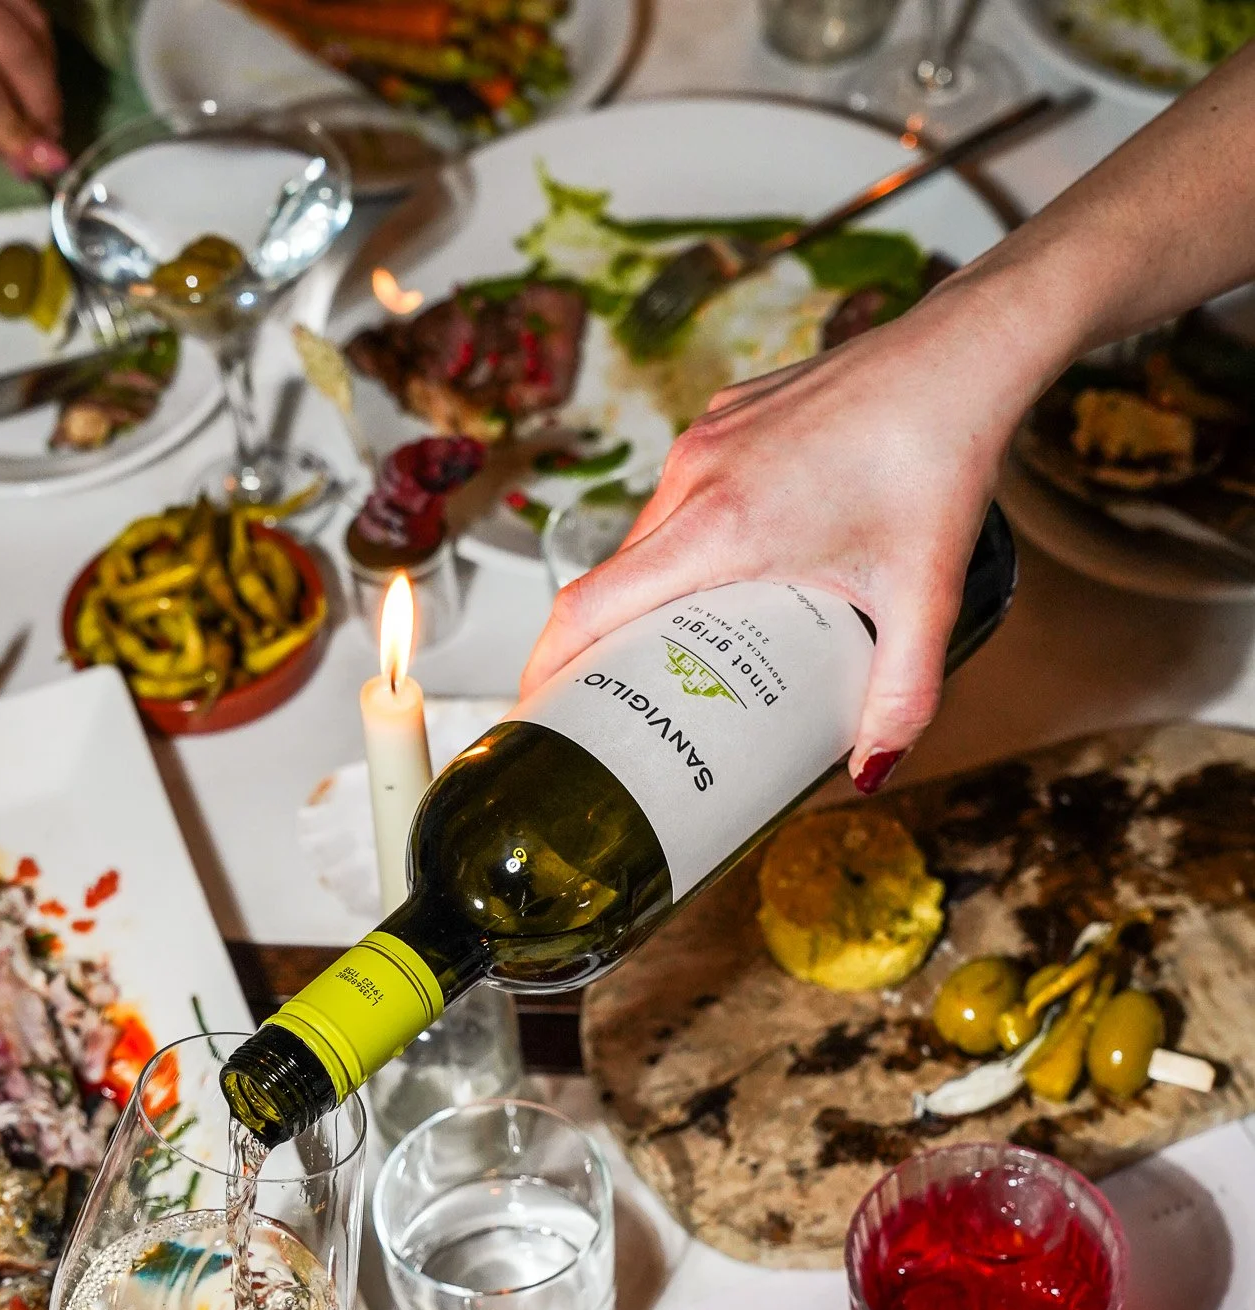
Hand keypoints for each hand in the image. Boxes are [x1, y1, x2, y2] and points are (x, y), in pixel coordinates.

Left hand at [0, 0, 64, 173]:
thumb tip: (34, 159)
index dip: (16, 130)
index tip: (43, 165)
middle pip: (17, 49)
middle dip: (42, 104)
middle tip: (47, 143)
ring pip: (34, 22)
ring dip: (46, 75)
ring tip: (38, 113)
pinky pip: (29, 2)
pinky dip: (37, 44)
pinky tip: (27, 73)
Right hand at [518, 273, 1053, 787]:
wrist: (966, 350)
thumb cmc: (939, 455)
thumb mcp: (925, 595)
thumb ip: (901, 694)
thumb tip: (873, 769)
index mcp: (719, 526)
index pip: (588, 607)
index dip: (547, 667)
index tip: (534, 713)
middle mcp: (695, 477)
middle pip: (610, 580)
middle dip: (597, 646)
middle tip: (610, 704)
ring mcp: (706, 439)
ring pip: (645, 536)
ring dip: (645, 593)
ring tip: (671, 647)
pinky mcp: (726, 417)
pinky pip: (678, 497)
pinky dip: (681, 545)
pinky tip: (725, 574)